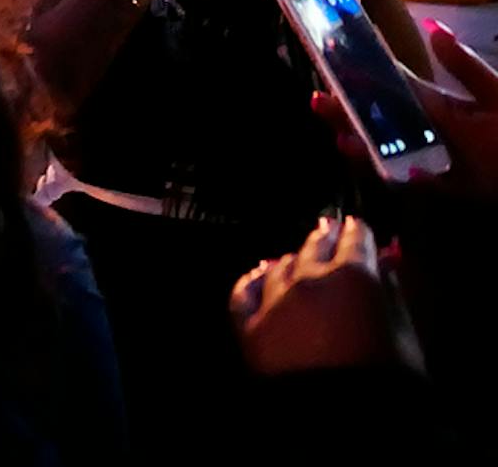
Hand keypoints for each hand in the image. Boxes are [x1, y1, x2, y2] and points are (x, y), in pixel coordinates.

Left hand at [230, 215, 414, 374]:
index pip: (356, 240)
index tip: (357, 226)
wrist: (342, 428)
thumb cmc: (390, 385)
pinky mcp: (248, 328)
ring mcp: (274, 301)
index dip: (358, 232)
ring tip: (300, 254)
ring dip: (294, 258)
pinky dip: (255, 279)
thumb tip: (387, 265)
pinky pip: (246, 292)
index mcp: (354, 276)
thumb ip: (395, 294)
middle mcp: (309, 279)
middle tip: (329, 229)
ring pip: (282, 265)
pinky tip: (261, 272)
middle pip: (315, 246)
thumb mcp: (408, 338)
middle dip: (324, 237)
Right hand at [313, 20, 497, 200]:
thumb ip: (465, 68)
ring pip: (396, 151)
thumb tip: (432, 30)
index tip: (330, 67)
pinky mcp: (458, 188)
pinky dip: (404, 178)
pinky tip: (385, 172)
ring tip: (340, 139)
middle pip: (388, 120)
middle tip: (318, 103)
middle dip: (352, 112)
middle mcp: (441, 130)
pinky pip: (424, 183)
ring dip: (367, 146)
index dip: (364, 77)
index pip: (396, 87)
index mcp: (447, 104)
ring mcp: (446, 160)